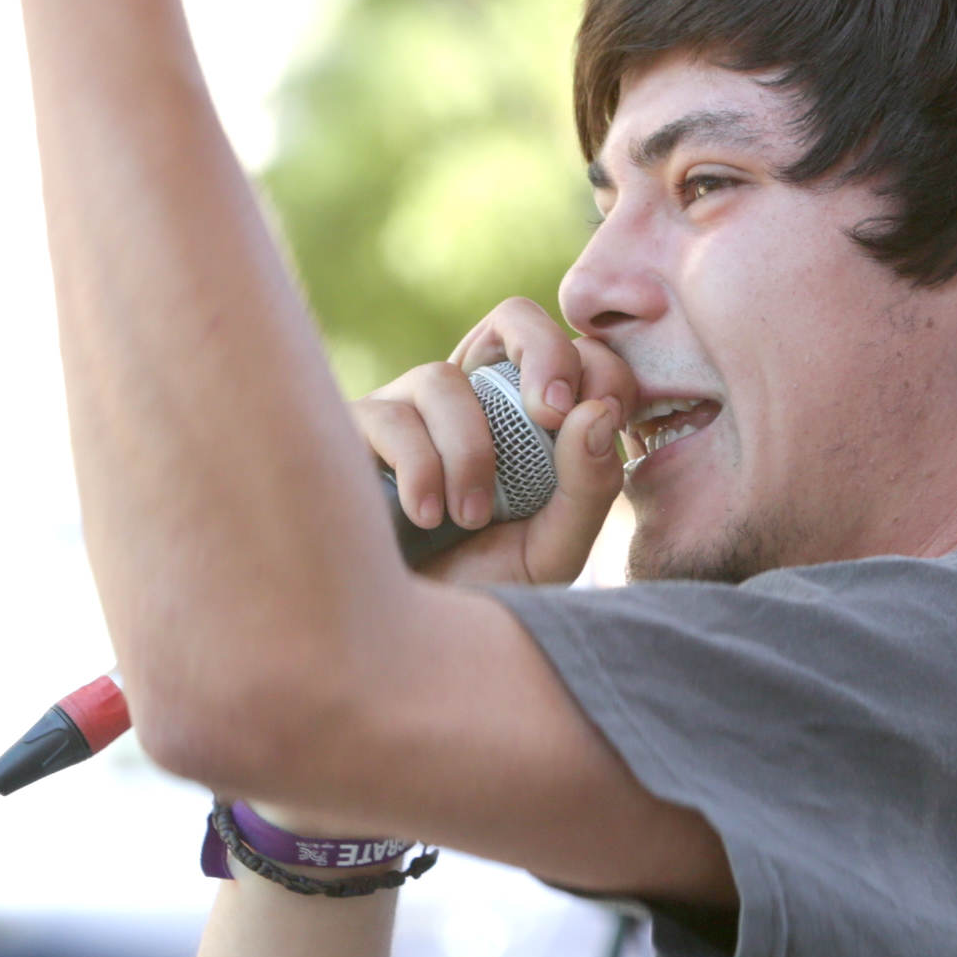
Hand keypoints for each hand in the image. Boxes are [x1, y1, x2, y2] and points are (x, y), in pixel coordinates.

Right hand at [351, 299, 637, 588]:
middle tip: (550, 415)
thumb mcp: (556, 546)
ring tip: (469, 518)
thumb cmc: (485, 585)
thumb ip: (589, 484)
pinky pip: (391, 418)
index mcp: (531, 417)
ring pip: (445, 377)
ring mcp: (410, 408)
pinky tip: (424, 517)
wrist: (412, 637)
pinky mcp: (354, 429)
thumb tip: (594, 411)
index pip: (577, 353)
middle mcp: (473, 398)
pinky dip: (419, 468)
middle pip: (514, 318)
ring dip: (470, 450)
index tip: (602, 416)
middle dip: (543, 352)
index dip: (597, 368)